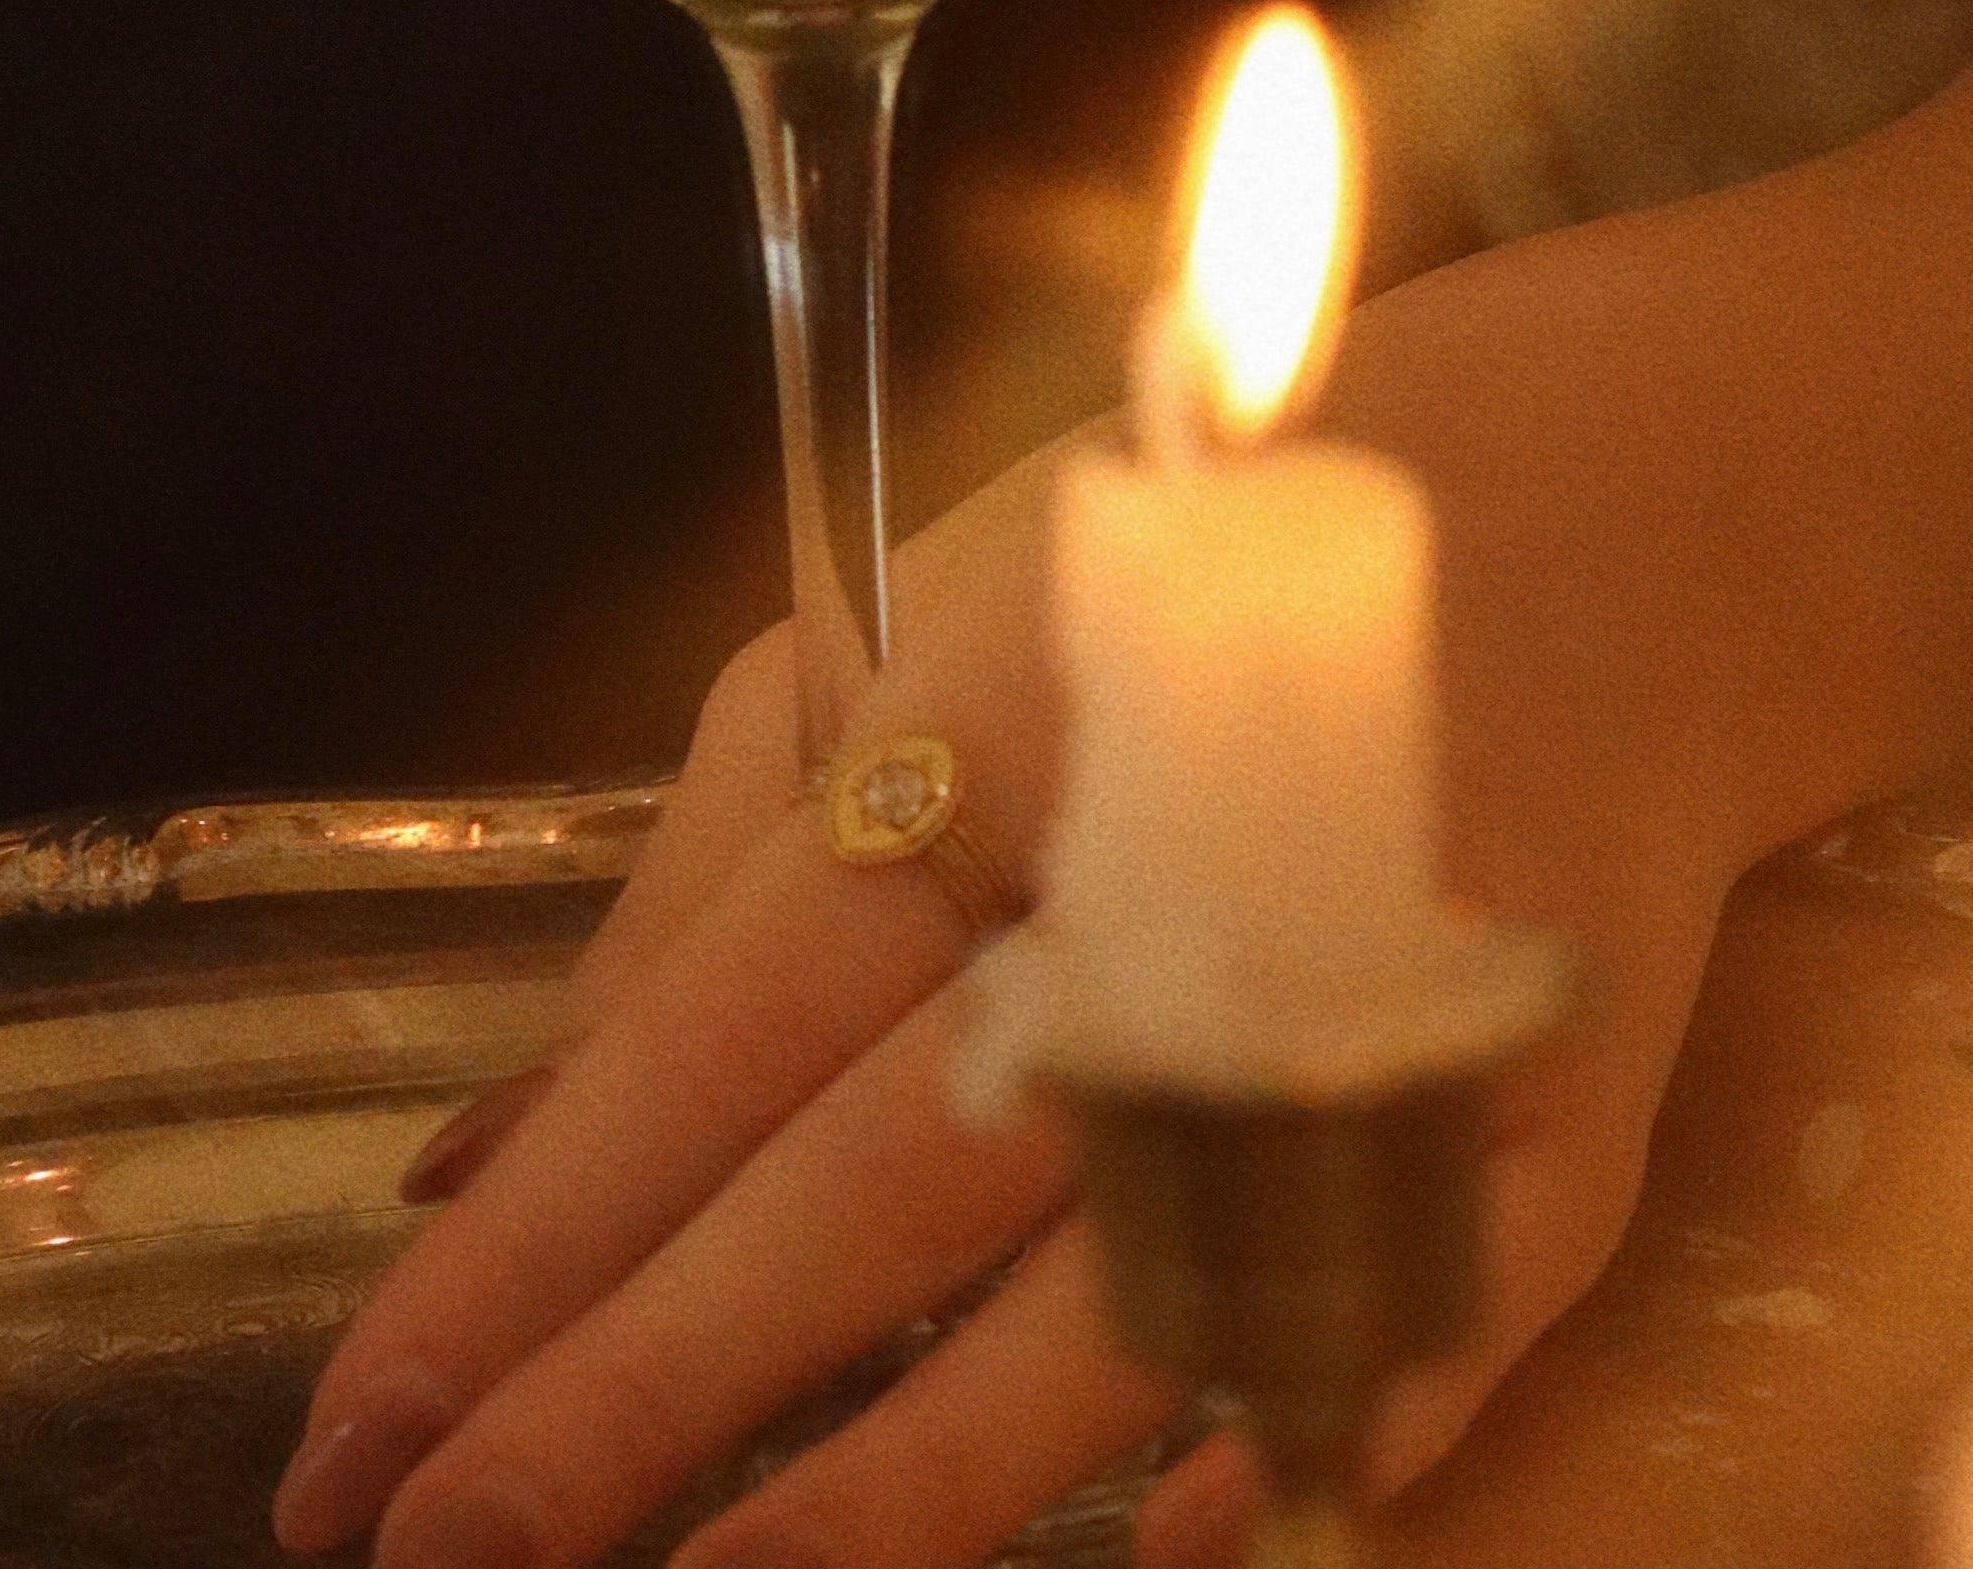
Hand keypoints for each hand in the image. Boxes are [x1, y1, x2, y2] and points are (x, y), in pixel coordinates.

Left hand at [280, 359, 1757, 1568]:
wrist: (1616, 509)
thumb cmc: (1193, 580)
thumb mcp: (915, 643)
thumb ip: (700, 886)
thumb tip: (486, 1162)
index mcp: (983, 750)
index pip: (707, 1047)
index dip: (530, 1254)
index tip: (356, 1431)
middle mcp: (1155, 903)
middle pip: (857, 1206)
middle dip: (624, 1413)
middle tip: (422, 1565)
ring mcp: (1364, 1041)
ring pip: (1088, 1332)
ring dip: (876, 1506)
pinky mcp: (1541, 1150)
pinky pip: (1376, 1363)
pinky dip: (1247, 1474)